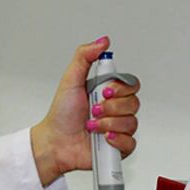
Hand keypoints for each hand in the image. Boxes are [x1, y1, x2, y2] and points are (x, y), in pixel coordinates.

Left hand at [30, 36, 140, 186]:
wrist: (55, 142)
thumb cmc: (61, 115)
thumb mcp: (70, 80)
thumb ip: (84, 57)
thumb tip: (103, 42)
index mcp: (108, 93)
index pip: (131, 85)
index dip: (120, 88)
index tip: (103, 91)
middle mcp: (115, 110)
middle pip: (134, 103)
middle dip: (111, 108)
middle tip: (93, 110)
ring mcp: (118, 128)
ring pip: (131, 123)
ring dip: (108, 124)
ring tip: (91, 126)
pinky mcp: (118, 147)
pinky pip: (131, 143)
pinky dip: (116, 140)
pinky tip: (102, 138)